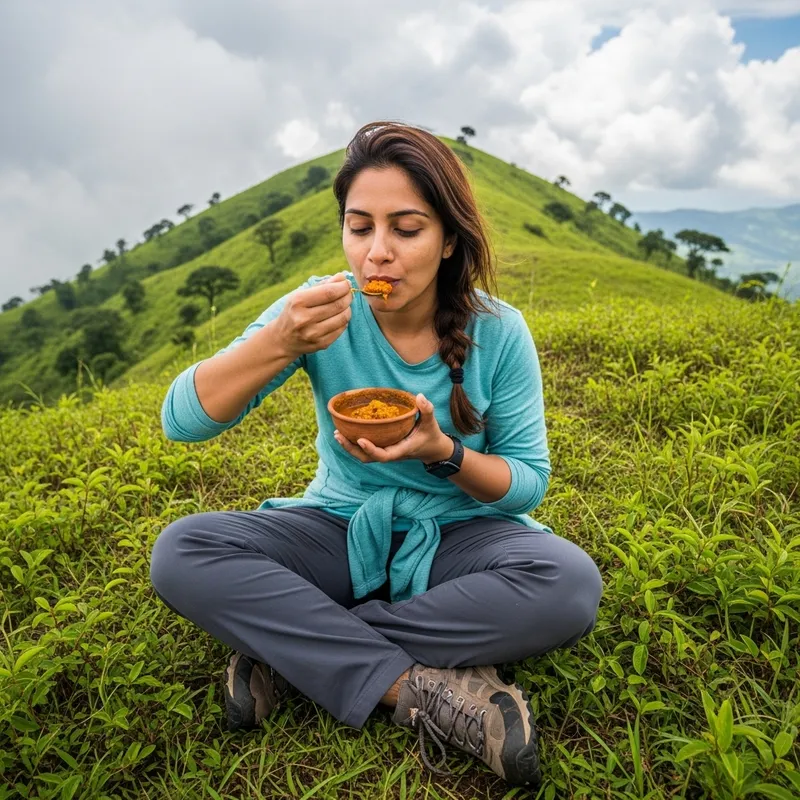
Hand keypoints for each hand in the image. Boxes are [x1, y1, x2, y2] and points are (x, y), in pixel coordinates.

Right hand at [274, 272, 351, 358]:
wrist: (282, 340)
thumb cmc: (294, 312)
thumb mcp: (301, 295)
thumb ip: (322, 285)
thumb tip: (342, 278)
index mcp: (298, 302)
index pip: (329, 292)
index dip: (343, 286)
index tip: (347, 283)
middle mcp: (304, 319)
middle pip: (338, 304)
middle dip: (348, 296)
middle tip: (348, 293)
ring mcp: (313, 334)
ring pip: (343, 317)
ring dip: (348, 308)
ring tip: (344, 304)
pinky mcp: (321, 344)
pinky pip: (341, 329)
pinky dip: (344, 320)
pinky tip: (338, 316)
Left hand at [333, 393, 453, 464]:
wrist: (432, 450)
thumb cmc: (431, 435)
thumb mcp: (431, 422)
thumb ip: (426, 409)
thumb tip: (420, 396)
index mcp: (401, 450)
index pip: (383, 455)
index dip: (371, 450)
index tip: (360, 439)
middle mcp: (391, 454)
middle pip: (367, 458)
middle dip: (351, 449)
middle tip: (338, 435)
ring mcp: (386, 453)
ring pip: (364, 456)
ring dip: (350, 447)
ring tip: (337, 434)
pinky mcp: (384, 450)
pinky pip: (366, 451)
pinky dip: (354, 444)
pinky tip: (346, 432)